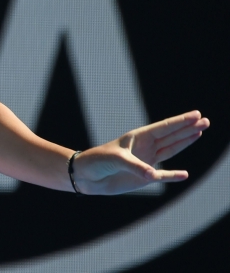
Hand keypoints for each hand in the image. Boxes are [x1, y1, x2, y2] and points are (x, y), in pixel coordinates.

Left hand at [72, 111, 209, 194]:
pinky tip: (184, 174)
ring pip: (171, 150)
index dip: (180, 121)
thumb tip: (154, 175)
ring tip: (200, 133)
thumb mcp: (116, 160)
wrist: (86, 175)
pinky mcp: (144, 177)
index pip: (164, 128)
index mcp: (138, 137)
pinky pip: (163, 175)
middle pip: (172, 136)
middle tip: (206, 121)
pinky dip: (173, 175)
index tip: (196, 114)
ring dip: (185, 142)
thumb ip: (136, 167)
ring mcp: (146, 161)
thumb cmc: (98, 160)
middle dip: (189, 128)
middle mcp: (145, 147)